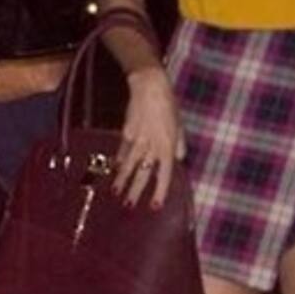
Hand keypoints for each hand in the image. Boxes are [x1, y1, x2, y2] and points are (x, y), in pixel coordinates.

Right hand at [113, 65, 185, 208]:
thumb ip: (179, 144)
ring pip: (129, 165)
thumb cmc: (168, 105)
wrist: (150, 88)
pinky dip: (119, 162)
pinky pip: (122, 151)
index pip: (165, 174)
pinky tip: (115, 171)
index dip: (160, 191)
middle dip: (136, 191)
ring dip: (122, 180)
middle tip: (129, 205)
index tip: (154, 205)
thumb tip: (179, 159)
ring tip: (116, 193)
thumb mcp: (179, 125)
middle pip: (143, 173)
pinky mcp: (126, 132)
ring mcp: (138, 140)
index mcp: (168, 146)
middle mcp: (153, 146)